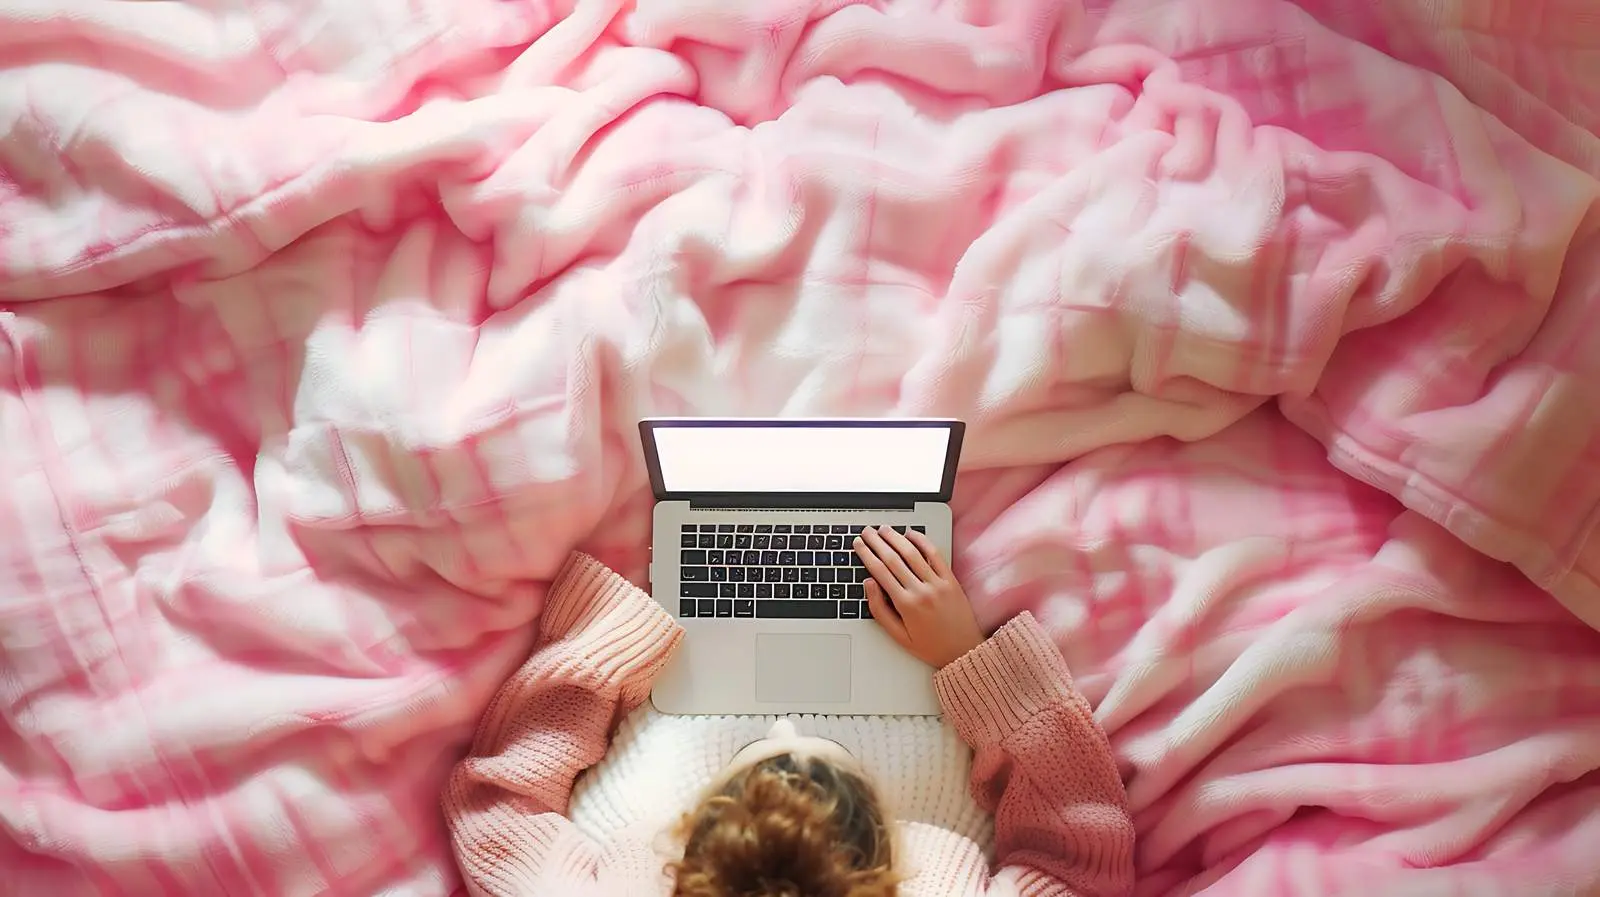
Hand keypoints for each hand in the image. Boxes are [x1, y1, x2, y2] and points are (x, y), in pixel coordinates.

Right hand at [853, 526, 984, 668]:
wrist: (963, 651)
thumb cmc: (930, 647)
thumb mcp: (898, 636)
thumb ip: (879, 610)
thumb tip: (868, 584)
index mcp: (905, 605)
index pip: (880, 572)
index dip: (866, 555)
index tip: (859, 544)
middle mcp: (921, 591)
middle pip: (893, 559)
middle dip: (877, 542)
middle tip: (867, 532)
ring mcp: (937, 583)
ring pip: (912, 553)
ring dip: (895, 538)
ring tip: (884, 529)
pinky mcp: (951, 580)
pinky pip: (935, 555)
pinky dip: (922, 541)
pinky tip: (911, 534)